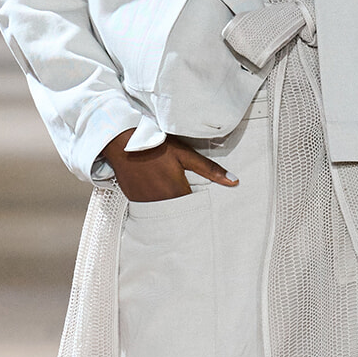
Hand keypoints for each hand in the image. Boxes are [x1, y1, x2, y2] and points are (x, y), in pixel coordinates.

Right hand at [102, 130, 238, 202]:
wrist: (123, 142)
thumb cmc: (157, 145)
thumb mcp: (185, 154)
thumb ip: (209, 169)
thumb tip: (234, 181)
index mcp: (177, 193)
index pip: (194, 211)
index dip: (200, 211)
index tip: (205, 213)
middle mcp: (161, 202)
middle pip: (178, 215)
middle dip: (185, 213)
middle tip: (189, 211)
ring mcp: (146, 202)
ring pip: (162, 214)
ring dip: (169, 210)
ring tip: (172, 202)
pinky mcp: (134, 200)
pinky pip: (148, 208)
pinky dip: (154, 205)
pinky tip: (156, 196)